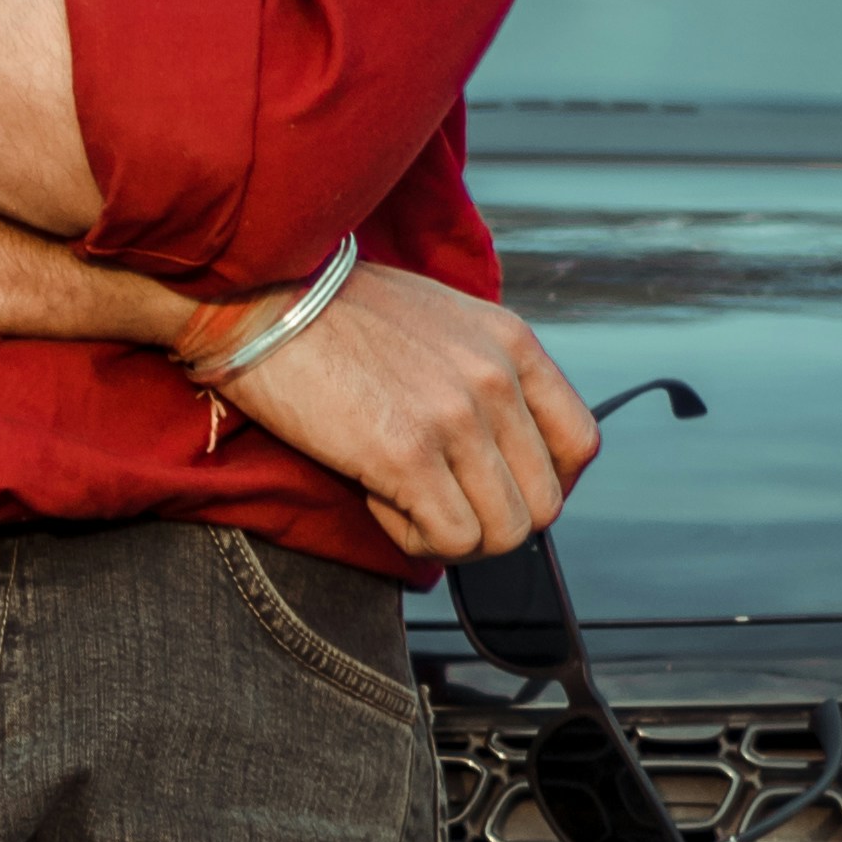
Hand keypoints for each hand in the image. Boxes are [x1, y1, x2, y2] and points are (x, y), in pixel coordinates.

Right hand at [212, 260, 598, 564]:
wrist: (262, 301)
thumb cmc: (335, 315)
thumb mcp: (441, 322)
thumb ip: (484, 374)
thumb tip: (500, 449)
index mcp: (511, 343)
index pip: (579, 444)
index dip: (546, 485)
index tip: (503, 492)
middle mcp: (494, 379)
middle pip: (544, 504)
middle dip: (493, 522)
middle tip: (441, 505)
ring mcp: (454, 418)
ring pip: (503, 532)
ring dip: (455, 536)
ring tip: (406, 502)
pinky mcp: (406, 455)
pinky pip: (450, 540)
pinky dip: (417, 540)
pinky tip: (381, 502)